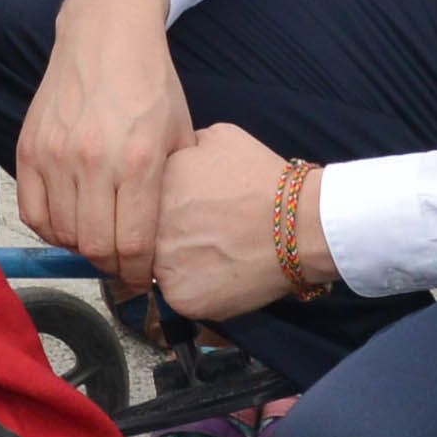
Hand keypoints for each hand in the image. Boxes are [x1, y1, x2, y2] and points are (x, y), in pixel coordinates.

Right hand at [14, 0, 191, 293]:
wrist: (107, 32)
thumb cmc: (151, 82)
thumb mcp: (180, 132)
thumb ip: (174, 186)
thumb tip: (171, 237)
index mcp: (138, 161)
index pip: (133, 242)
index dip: (138, 271)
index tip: (142, 278)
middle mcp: (93, 161)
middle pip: (94, 245)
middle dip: (111, 264)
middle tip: (120, 262)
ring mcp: (55, 154)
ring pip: (62, 232)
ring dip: (80, 246)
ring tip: (96, 238)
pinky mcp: (28, 147)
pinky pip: (32, 211)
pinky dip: (49, 228)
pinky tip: (68, 222)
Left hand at [151, 125, 329, 322]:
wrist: (299, 226)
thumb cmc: (263, 180)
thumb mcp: (217, 138)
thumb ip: (183, 147)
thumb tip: (174, 155)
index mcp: (152, 186)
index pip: (137, 201)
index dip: (162, 206)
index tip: (184, 209)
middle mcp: (148, 227)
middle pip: (144, 237)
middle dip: (166, 235)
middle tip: (201, 233)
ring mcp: (162, 265)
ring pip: (158, 268)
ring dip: (178, 263)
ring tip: (215, 252)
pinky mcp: (181, 298)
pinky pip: (179, 295)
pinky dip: (197, 289)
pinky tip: (222, 273)